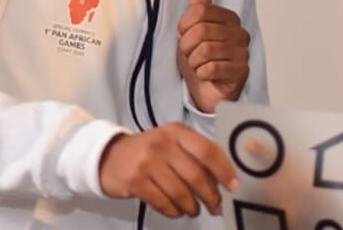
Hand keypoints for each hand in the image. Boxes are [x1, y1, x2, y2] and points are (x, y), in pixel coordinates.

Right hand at [97, 122, 238, 217]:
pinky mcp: (134, 181)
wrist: (109, 156)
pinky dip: (174, 211)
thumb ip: (196, 156)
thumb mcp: (172, 143)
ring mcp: (146, 162)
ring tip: (194, 209)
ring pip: (180, 192)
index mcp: (177, 131)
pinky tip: (177, 211)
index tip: (233, 186)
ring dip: (192, 206)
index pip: (208, 150)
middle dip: (210, 196)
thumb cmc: (149, 151)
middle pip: (196, 175)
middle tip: (216, 206)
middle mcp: (162, 143)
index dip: (224, 171)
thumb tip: (223, 181)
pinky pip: (162, 202)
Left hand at [177, 0, 250, 113]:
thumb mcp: (193, 30)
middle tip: (189, 54)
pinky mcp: (241, 72)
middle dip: (187, 46)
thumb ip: (199, 5)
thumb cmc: (201, 60)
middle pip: (201, 30)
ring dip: (193, 61)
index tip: (184, 36)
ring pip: (205, 50)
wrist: (206, 92)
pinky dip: (202, 73)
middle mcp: (240, 33)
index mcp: (230, 19)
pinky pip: (212, 68)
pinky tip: (206, 75)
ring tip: (198, 65)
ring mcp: (243, 53)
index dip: (185, 26)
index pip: (200, 11)